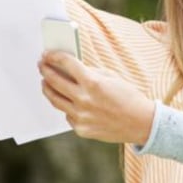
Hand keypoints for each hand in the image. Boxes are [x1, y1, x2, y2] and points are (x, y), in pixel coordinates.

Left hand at [39, 51, 154, 144]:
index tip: (48, 54)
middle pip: (55, 81)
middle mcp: (84, 99)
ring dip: (47, 88)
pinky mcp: (81, 129)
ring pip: (55, 100)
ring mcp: (81, 116)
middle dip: (46, 70)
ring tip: (45, 82)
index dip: (54, 56)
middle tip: (41, 65)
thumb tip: (71, 68)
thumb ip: (90, 72)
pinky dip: (66, 106)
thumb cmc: (128, 97)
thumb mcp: (111, 77)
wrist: (141, 122)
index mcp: (93, 82)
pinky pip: (68, 114)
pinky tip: (67, 101)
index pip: (66, 64)